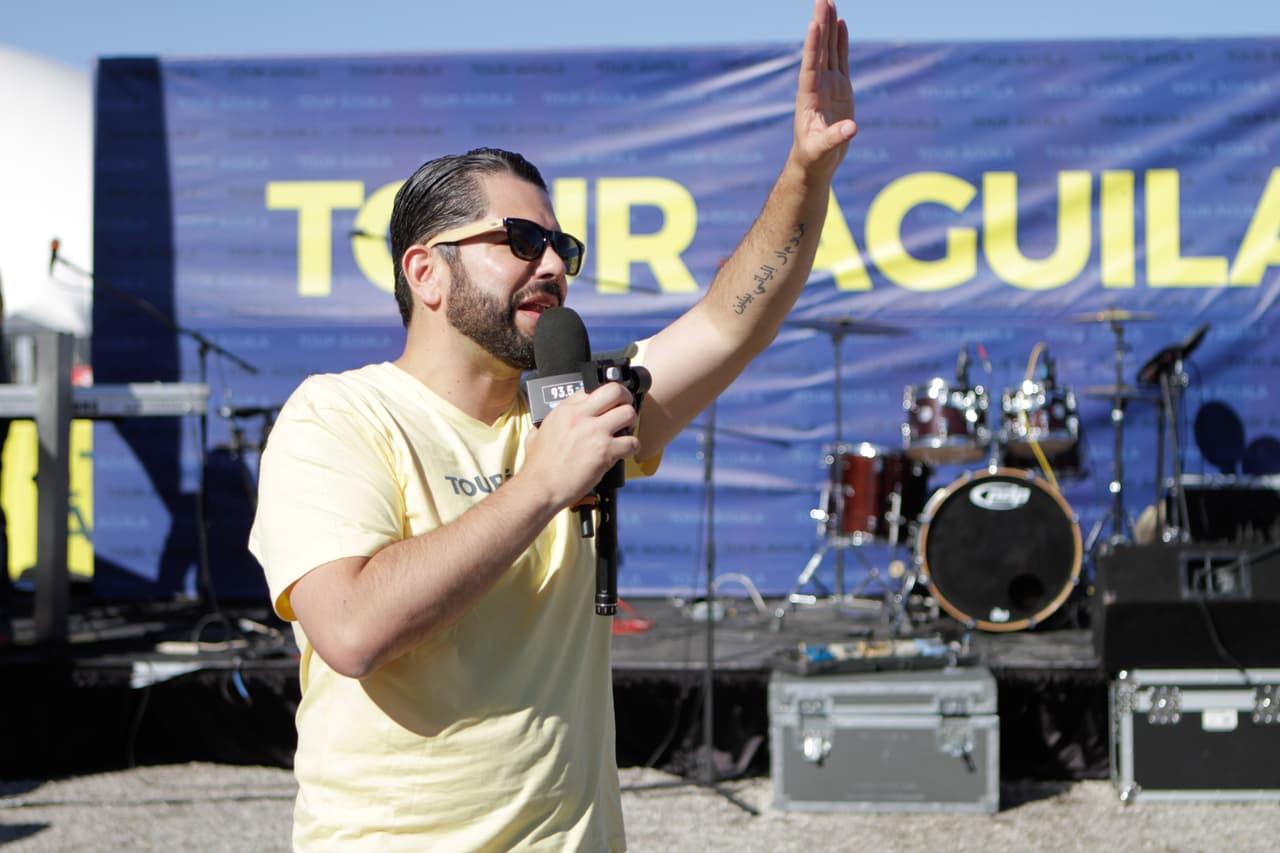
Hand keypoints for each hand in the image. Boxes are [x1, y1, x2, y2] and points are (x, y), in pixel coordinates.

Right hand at [523, 383, 639, 509]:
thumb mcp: (537, 434)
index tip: (607, 406)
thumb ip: (548, 424)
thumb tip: (546, 425)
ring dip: (631, 422)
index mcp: (565, 410)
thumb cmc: (539, 466)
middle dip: (625, 399)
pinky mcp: (605, 451)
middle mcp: (581, 416)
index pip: (593, 388)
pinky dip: (633, 447)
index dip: (604, 398)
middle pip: (615, 390)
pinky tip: (625, 452)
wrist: (541, 487)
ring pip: (628, 413)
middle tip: (624, 410)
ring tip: (625, 432)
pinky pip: (632, 442)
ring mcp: (594, 432)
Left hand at [794, 0, 856, 175]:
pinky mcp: (839, 87)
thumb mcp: (822, 150)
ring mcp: (828, 84)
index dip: (812, 47)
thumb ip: (834, 139)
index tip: (813, 25)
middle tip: (822, 0)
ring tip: (829, 2)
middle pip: (819, 51)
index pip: (810, 68)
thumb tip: (851, 129)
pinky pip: (840, 59)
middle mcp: (817, 86)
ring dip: (829, 27)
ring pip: (829, 50)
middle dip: (820, 25)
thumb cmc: (814, 156)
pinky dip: (841, 42)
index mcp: (809, 98)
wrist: (816, 160)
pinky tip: (841, 23)